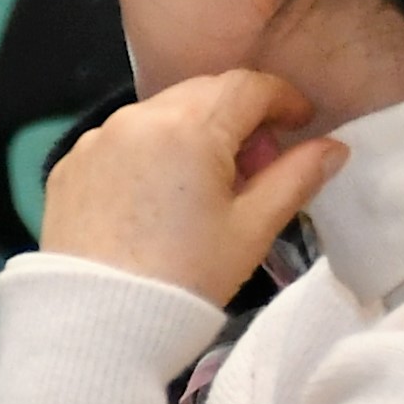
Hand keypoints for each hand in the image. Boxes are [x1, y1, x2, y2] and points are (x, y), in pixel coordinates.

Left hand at [43, 70, 344, 307]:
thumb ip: (297, 177)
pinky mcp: (70, 164)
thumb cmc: (185, 277)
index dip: (283, 98)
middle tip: (259, 166)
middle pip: (203, 93)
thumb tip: (332, 147)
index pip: (247, 85)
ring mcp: (96, 140)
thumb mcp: (253, 228)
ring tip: (212, 187)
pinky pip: (124, 140)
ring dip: (196, 133)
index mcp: (187, 127)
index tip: (301, 123)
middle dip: (240, 118)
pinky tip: (164, 198)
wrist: (97, 318)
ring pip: (161, 114)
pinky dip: (154, 152)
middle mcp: (135, 119)